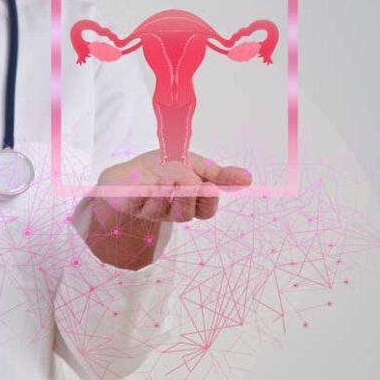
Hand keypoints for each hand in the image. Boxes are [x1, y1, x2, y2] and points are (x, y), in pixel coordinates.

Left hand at [79, 151, 250, 269]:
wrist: (130, 172)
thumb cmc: (164, 169)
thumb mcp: (195, 165)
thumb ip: (218, 174)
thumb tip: (248, 178)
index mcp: (190, 201)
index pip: (204, 210)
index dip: (207, 201)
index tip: (210, 187)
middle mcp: (172, 209)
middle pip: (184, 214)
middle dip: (188, 199)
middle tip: (189, 183)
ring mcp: (150, 209)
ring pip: (160, 211)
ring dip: (165, 195)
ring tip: (166, 180)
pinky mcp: (130, 205)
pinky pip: (136, 204)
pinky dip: (142, 194)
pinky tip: (146, 185)